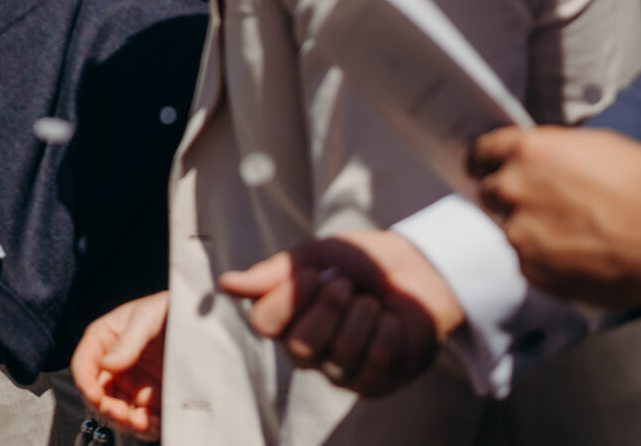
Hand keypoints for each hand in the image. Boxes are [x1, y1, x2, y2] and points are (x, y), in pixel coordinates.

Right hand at [72, 291, 166, 439]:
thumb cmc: (169, 309)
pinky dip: (145, 428)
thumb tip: (106, 365)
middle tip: (124, 415)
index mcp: (104, 340)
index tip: (96, 397)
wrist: (201, 320)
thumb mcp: (147, 318)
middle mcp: (114, 365)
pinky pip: (141, 419)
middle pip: (98, 394)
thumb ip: (127, 341)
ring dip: (126, 423)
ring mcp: (132, 383)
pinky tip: (156, 424)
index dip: (85, 383)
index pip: (84, 365)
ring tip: (144, 423)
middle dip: (107, 409)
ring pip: (117, 411)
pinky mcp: (151, 398)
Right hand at [219, 229, 462, 396]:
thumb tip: (225, 284)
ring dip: (362, 313)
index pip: (262, 323)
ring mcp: (340, 372)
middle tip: (347, 286)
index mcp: (283, 319)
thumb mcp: (314, 257)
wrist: (415, 270)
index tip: (314, 272)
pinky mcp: (374, 383)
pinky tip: (391, 321)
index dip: (288, 298)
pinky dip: (388, 328)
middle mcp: (306, 352)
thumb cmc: (358, 264)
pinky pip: (376, 358)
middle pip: (300, 345)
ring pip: (341, 352)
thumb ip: (273, 275)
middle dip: (329, 306)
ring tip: (371, 302)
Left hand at [469, 124, 640, 309]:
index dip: (488, 163)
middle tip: (548, 207)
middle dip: (513, 198)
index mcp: (525, 151)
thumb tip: (536, 163)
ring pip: (511, 230)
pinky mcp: (533, 269)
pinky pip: (528, 262)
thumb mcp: (592, 146)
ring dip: (532, 232)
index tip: (491, 170)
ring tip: (577, 236)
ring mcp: (520, 232)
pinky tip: (581, 256)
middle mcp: (513, 189)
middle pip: (491, 192)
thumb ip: (549, 153)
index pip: (481, 153)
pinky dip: (546, 261)